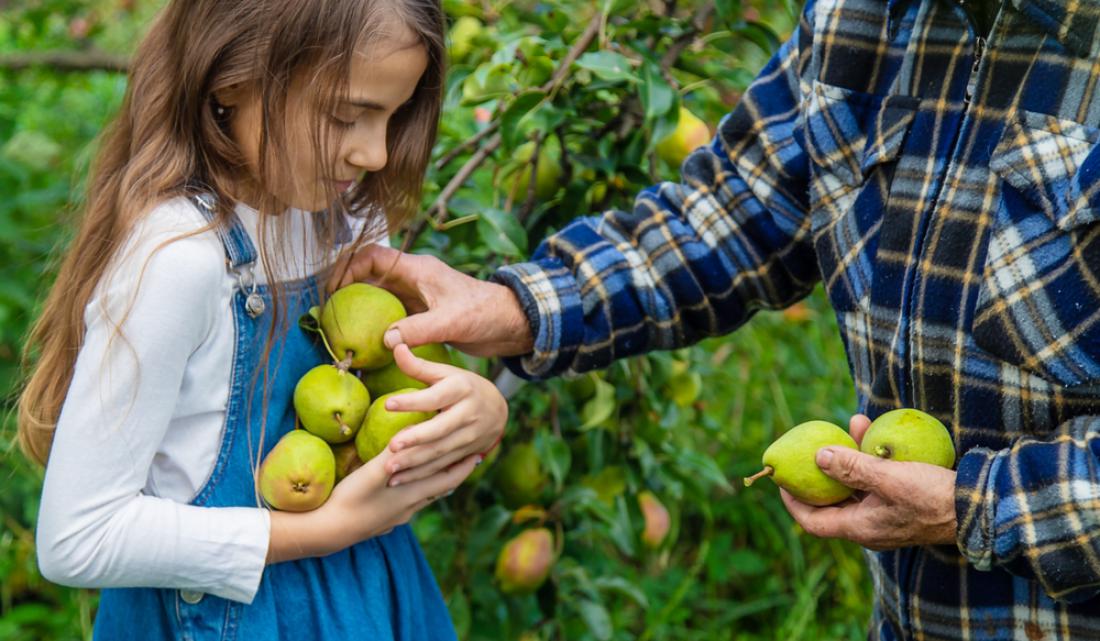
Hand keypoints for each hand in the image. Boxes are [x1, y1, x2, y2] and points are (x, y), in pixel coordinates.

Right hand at [266, 444, 479, 563]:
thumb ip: (393, 453)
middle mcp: (408, 509)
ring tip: (441, 473)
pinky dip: (414, 494)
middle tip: (468, 460)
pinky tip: (406, 492)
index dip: (463, 467)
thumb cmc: (349, 501)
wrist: (326, 533)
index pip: (446, 480)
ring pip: (422, 500)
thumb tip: (413, 430)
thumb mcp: (371, 473)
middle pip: (438, 491)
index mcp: (412, 496)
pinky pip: (405, 506)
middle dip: (453, 474)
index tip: (479, 454)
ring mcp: (395, 518)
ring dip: (434, 485)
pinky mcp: (380, 523)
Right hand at [330, 244, 532, 356]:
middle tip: (328, 310)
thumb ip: (419, 329)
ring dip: (359, 306)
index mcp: (419, 269)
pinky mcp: (422, 315)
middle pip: (370, 275)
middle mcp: (414, 280)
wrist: (509, 324)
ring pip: (378, 296)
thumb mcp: (451, 321)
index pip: (374, 257)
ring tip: (340, 325)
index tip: (332, 288)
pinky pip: (390, 314)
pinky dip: (375, 323)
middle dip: (346, 288)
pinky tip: (366, 341)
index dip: (349, 267)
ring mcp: (417, 297)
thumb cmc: (485, 314)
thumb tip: (386, 339)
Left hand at [381, 344, 507, 485]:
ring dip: (414, 463)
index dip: (412, 401)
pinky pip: (442, 467)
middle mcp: (469, 414)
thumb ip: (419, 366)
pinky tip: (398, 481)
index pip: (434, 396)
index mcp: (461, 389)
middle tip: (391, 447)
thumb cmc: (462, 387)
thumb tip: (395, 345)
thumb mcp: (445, 373)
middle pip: (440, 429)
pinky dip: (420, 476)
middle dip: (416, 440)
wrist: (497, 410)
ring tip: (389, 469)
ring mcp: (470, 436)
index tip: (387, 404)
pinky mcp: (467, 454)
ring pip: (440, 452)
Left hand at [779, 414, 957, 550]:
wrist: (979, 510)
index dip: (793, 502)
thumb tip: (818, 456)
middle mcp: (868, 526)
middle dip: (822, 471)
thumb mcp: (890, 479)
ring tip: (850, 424)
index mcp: (859, 528)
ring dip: (849, 457)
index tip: (783, 479)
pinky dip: (870, 460)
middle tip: (812, 447)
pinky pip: (876, 482)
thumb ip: (852, 468)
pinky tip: (874, 432)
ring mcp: (885, 516)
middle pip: (832, 501)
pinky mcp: (900, 504)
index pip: (812, 522)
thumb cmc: (933, 497)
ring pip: (856, 486)